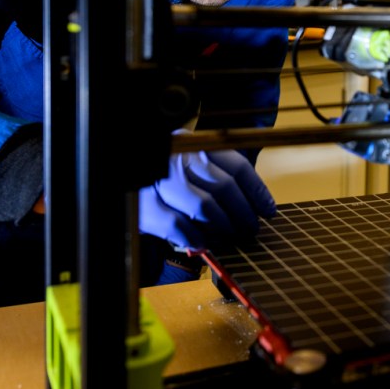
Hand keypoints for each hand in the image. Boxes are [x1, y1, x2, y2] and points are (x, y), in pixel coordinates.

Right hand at [138, 149, 276, 250]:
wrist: (120, 180)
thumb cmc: (164, 178)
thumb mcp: (189, 166)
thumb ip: (216, 177)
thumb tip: (255, 205)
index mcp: (195, 145)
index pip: (237, 167)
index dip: (257, 192)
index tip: (268, 210)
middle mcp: (178, 157)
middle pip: (224, 187)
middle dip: (243, 213)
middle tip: (250, 229)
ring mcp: (160, 179)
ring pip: (204, 205)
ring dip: (223, 226)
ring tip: (231, 235)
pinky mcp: (144, 204)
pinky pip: (178, 225)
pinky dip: (195, 237)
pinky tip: (203, 243)